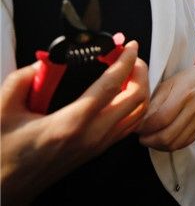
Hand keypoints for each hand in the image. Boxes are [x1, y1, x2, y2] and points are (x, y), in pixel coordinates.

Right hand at [1, 42, 147, 203]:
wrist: (6, 189)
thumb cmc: (3, 155)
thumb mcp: (2, 112)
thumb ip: (21, 80)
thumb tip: (42, 63)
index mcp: (71, 123)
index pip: (111, 86)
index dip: (125, 62)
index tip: (129, 46)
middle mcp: (92, 135)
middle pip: (137, 99)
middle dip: (139, 71)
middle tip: (129, 56)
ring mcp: (99, 145)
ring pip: (139, 113)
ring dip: (141, 88)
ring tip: (129, 71)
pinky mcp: (98, 151)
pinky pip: (130, 125)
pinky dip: (135, 106)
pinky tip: (123, 94)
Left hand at [137, 64, 194, 150]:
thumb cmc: (181, 82)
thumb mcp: (164, 86)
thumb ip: (153, 105)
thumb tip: (139, 125)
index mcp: (184, 94)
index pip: (161, 119)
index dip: (145, 127)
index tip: (136, 128)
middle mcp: (194, 109)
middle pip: (168, 136)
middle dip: (149, 140)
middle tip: (141, 137)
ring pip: (175, 144)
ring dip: (158, 146)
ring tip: (150, 139)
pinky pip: (183, 144)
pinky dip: (169, 146)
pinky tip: (162, 140)